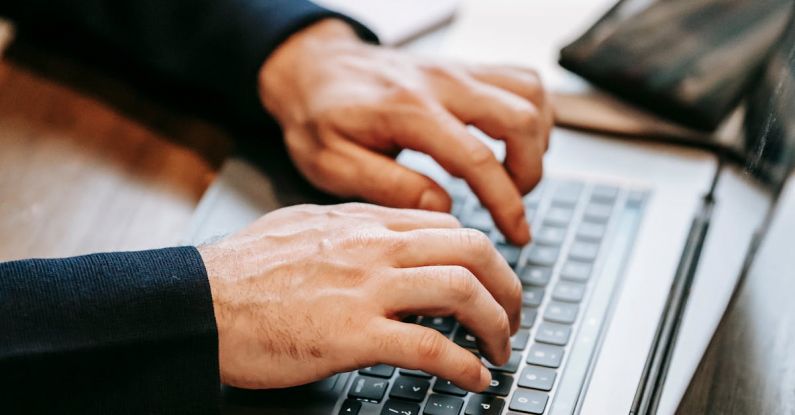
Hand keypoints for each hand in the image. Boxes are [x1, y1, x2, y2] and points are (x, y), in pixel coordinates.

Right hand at [198, 203, 521, 390]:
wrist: (198, 300)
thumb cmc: (241, 270)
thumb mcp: (302, 226)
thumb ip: (351, 227)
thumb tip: (386, 235)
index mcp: (363, 222)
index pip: (447, 226)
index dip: (480, 255)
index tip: (488, 279)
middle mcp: (374, 247)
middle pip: (471, 250)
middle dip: (507, 284)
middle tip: (513, 313)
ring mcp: (366, 289)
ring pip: (461, 291)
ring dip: (496, 323)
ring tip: (502, 347)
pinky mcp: (353, 334)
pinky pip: (430, 346)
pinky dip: (464, 364)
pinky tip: (474, 377)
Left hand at [259, 20, 552, 244]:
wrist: (314, 68)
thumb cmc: (319, 117)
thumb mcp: (332, 163)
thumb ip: (388, 186)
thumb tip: (442, 208)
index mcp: (408, 111)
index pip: (477, 158)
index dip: (506, 203)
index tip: (517, 234)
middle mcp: (441, 83)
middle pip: (520, 119)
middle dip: (530, 171)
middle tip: (512, 203)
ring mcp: (457, 70)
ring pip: (530, 93)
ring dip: (536, 139)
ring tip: (514, 173)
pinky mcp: (464, 68)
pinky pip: (520, 79)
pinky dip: (531, 112)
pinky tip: (511, 142)